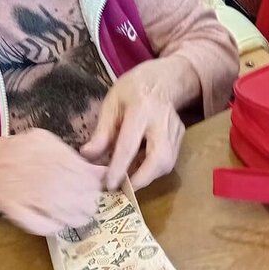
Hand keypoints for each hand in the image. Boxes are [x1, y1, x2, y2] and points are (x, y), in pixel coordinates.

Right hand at [0, 130, 105, 235]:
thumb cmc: (9, 156)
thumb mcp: (38, 144)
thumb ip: (66, 156)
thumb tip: (99, 173)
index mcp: (41, 145)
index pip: (81, 169)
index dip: (94, 184)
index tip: (98, 191)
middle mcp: (31, 162)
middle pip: (74, 190)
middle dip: (88, 202)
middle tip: (91, 209)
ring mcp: (20, 185)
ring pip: (61, 207)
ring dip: (76, 217)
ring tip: (81, 219)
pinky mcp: (10, 205)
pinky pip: (40, 222)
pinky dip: (54, 226)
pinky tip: (60, 226)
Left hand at [80, 59, 192, 190]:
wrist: (162, 79)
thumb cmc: (132, 90)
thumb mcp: (112, 103)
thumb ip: (102, 131)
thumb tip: (87, 155)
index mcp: (141, 109)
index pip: (130, 143)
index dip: (119, 167)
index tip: (109, 185)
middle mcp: (162, 121)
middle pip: (160, 158)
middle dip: (143, 179)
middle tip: (124, 190)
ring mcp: (176, 130)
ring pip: (167, 163)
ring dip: (147, 176)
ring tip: (129, 177)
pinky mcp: (181, 137)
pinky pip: (168, 160)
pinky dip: (153, 169)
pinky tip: (140, 166)